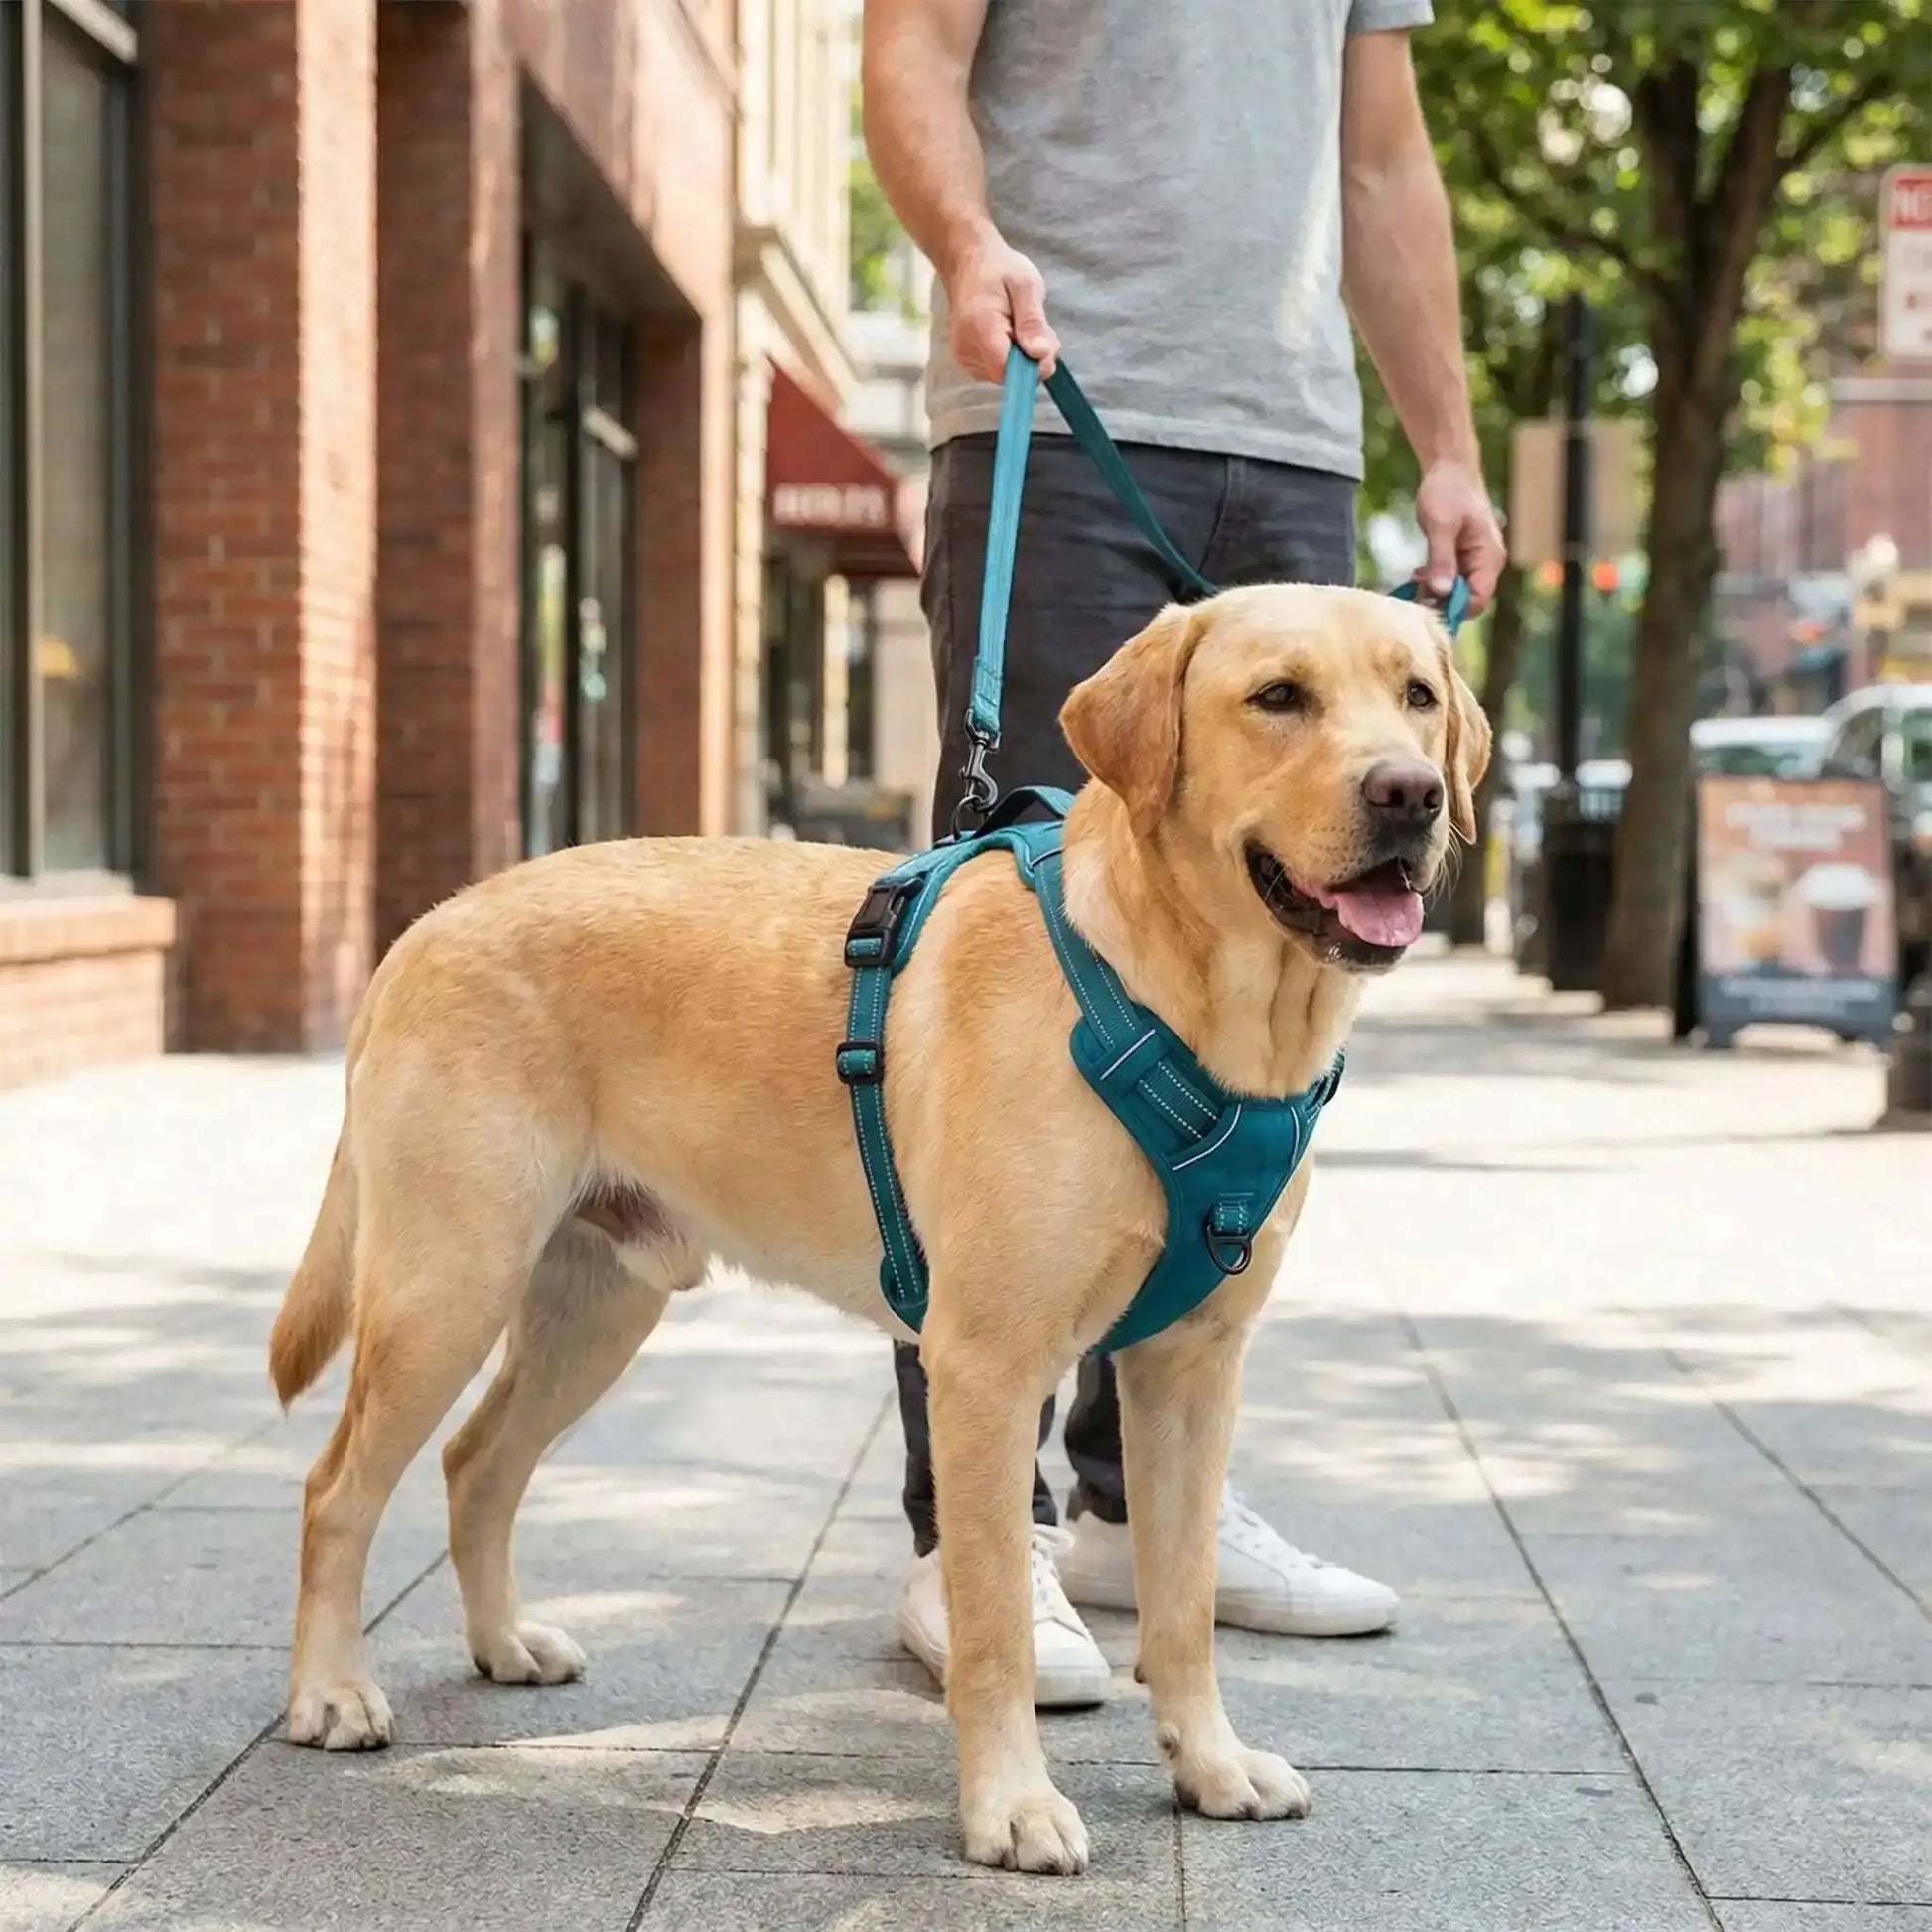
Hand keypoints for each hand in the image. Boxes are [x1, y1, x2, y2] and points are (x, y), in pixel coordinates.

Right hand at [943, 229, 1059, 382]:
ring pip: (1004, 375)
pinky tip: (1012, 335)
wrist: (968, 262)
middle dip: (1030, 361)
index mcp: (981, 328)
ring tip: (1022, 327)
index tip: (1046, 345)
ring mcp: (963, 357)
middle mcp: (966, 349)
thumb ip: (1032, 320)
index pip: (1008, 370)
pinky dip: (1010, 358)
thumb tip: (1039, 354)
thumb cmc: (999, 269)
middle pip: (1007, 376)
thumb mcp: (1025, 284)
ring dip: (1022, 359)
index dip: (1032, 366)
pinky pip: (996, 370)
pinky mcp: (966, 360)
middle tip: (1039, 330)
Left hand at [1414, 460, 1504, 613]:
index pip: (1478, 599)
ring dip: (1433, 592)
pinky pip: (1448, 579)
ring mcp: (1474, 561)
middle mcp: (1486, 563)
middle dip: (1440, 602)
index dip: (1453, 609)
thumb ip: (1442, 559)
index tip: (1426, 607)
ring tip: (1411, 583)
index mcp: (1489, 557)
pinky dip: (1432, 582)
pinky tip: (1416, 576)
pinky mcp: (1461, 557)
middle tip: (1413, 595)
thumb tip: (1441, 591)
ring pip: (1455, 591)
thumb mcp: (1441, 525)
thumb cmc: (1448, 491)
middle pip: (1466, 600)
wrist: (1448, 466)